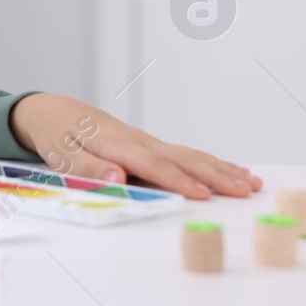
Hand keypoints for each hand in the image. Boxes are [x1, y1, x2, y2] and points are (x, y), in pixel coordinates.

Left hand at [7, 93, 262, 199]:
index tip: (202, 194)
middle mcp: (137, 140)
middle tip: (245, 189)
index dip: (177, 180)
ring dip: (221, 169)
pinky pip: (185, 154)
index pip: (151, 164)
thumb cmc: (58, 135)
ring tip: (251, 182)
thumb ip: (89, 167)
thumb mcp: (61, 154)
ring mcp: (147, 141)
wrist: (54, 111)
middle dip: (215, 175)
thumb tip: (118, 178)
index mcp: (115, 143)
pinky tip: (233, 170)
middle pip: (181, 158)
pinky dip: (211, 162)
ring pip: (189, 155)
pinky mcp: (150, 145)